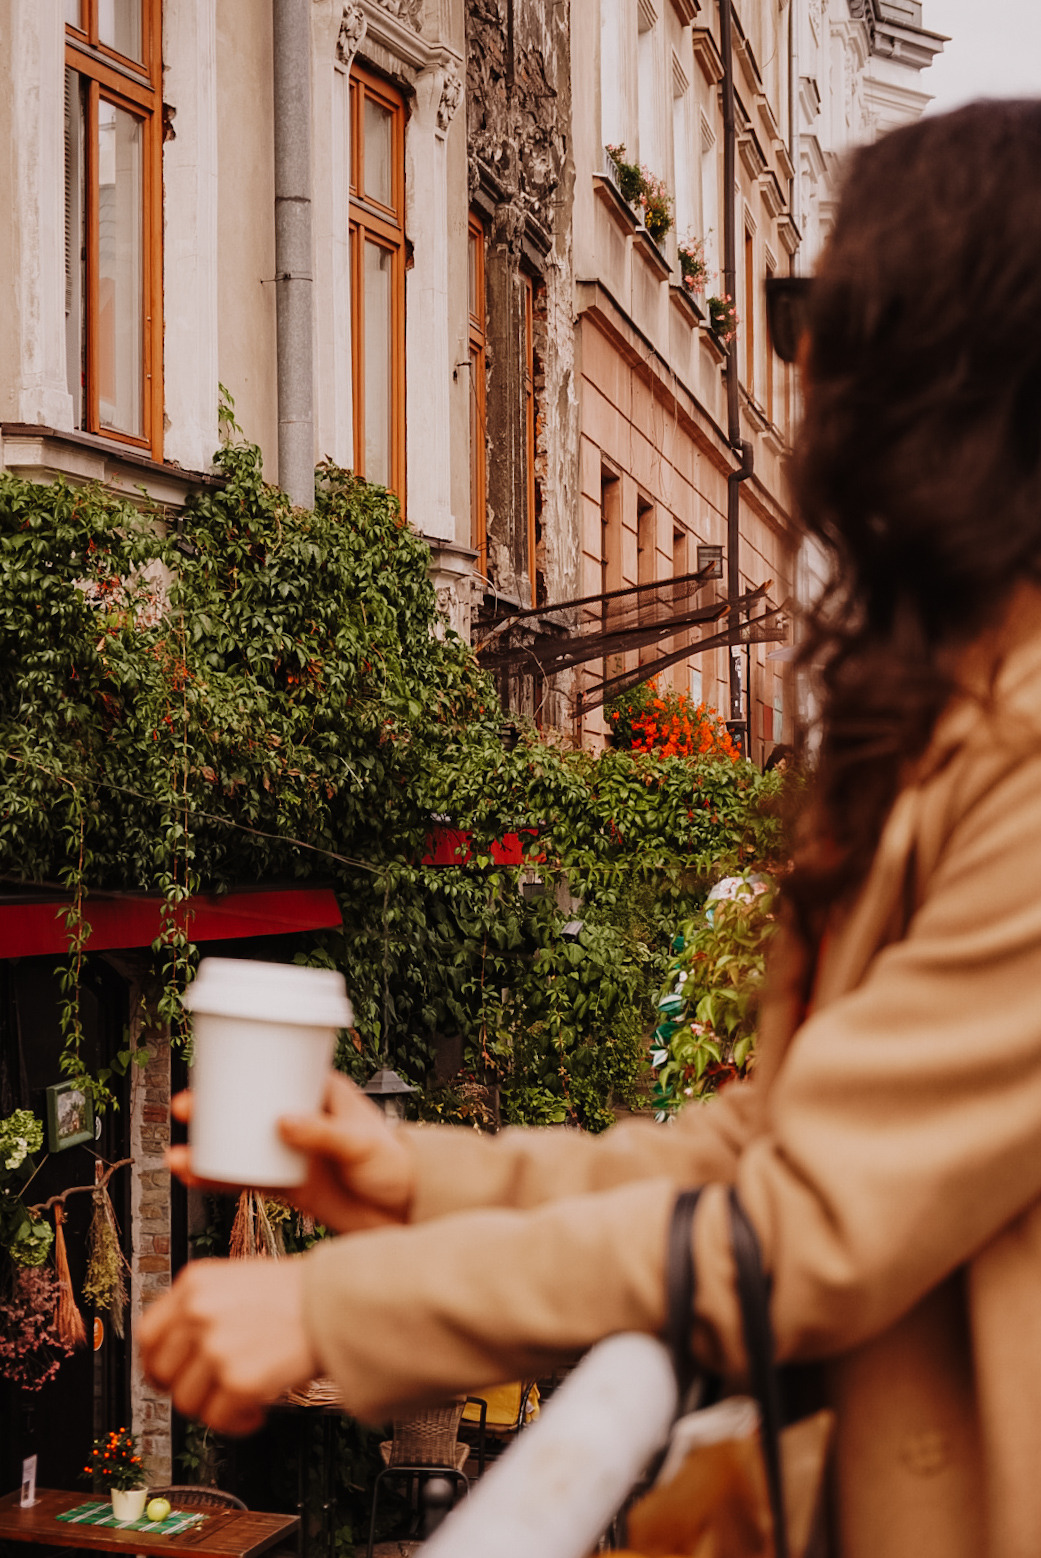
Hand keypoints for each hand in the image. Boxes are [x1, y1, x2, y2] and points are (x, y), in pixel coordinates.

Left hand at [137, 1257, 316, 1434]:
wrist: (339, 1301)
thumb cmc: (298, 1293)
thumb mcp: (238, 1281)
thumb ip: (203, 1309)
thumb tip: (178, 1351)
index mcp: (195, 1282)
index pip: (147, 1335)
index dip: (156, 1363)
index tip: (170, 1376)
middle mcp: (198, 1312)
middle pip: (162, 1373)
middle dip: (186, 1390)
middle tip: (212, 1392)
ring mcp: (216, 1346)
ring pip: (187, 1402)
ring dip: (214, 1408)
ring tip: (243, 1399)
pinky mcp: (238, 1379)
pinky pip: (218, 1420)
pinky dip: (237, 1423)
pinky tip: (258, 1411)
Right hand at [167, 1072, 414, 1232]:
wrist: (406, 1216)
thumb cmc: (397, 1167)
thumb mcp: (362, 1143)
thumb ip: (323, 1134)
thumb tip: (282, 1122)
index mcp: (322, 1092)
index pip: (278, 1066)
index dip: (242, 1064)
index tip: (209, 1066)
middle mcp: (302, 1117)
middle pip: (248, 1103)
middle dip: (211, 1104)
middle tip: (184, 1107)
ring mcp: (292, 1150)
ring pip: (239, 1141)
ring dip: (207, 1143)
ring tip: (178, 1153)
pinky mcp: (288, 1182)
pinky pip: (245, 1176)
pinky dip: (218, 1177)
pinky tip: (194, 1176)